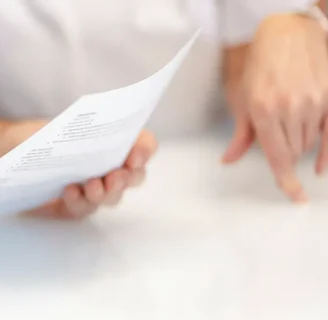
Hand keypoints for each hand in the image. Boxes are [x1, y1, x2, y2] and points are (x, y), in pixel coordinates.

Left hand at [0, 120, 156, 218]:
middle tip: (117, 175)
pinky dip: (79, 202)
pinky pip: (83, 209)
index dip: (144, 149)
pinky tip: (70, 192)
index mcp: (109, 141)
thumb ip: (70, 130)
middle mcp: (105, 167)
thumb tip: (88, 134)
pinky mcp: (70, 207)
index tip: (136, 154)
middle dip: (128, 177)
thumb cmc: (30, 136)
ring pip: (110, 197)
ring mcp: (90, 189)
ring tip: (93, 185)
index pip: (140, 145)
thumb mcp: (48, 126)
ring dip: (105, 192)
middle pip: (132, 177)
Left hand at [222, 13, 327, 202]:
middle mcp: (290, 109)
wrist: (286, 34)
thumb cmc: (259, 65)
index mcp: (263, 111)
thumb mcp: (241, 98)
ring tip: (290, 127)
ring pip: (309, 144)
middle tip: (278, 141)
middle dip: (284, 154)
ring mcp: (313, 103)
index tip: (294, 196)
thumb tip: (229, 160)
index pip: (277, 156)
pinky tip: (322, 166)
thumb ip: (240, 134)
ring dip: (300, 145)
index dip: (286, 180)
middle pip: (293, 152)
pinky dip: (327, 152)